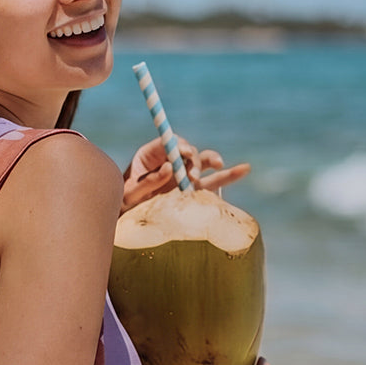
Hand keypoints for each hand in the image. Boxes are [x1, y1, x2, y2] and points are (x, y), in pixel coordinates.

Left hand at [121, 134, 250, 213]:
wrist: (123, 221)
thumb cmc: (121, 206)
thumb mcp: (128, 195)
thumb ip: (147, 182)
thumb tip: (169, 168)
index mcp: (150, 155)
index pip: (170, 143)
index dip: (180, 147)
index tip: (184, 155)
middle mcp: (169, 161)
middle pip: (188, 153)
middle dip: (194, 161)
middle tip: (191, 177)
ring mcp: (181, 174)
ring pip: (202, 162)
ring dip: (210, 162)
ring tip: (219, 165)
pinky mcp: (191, 189)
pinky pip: (211, 181)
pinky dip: (227, 175)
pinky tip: (244, 169)